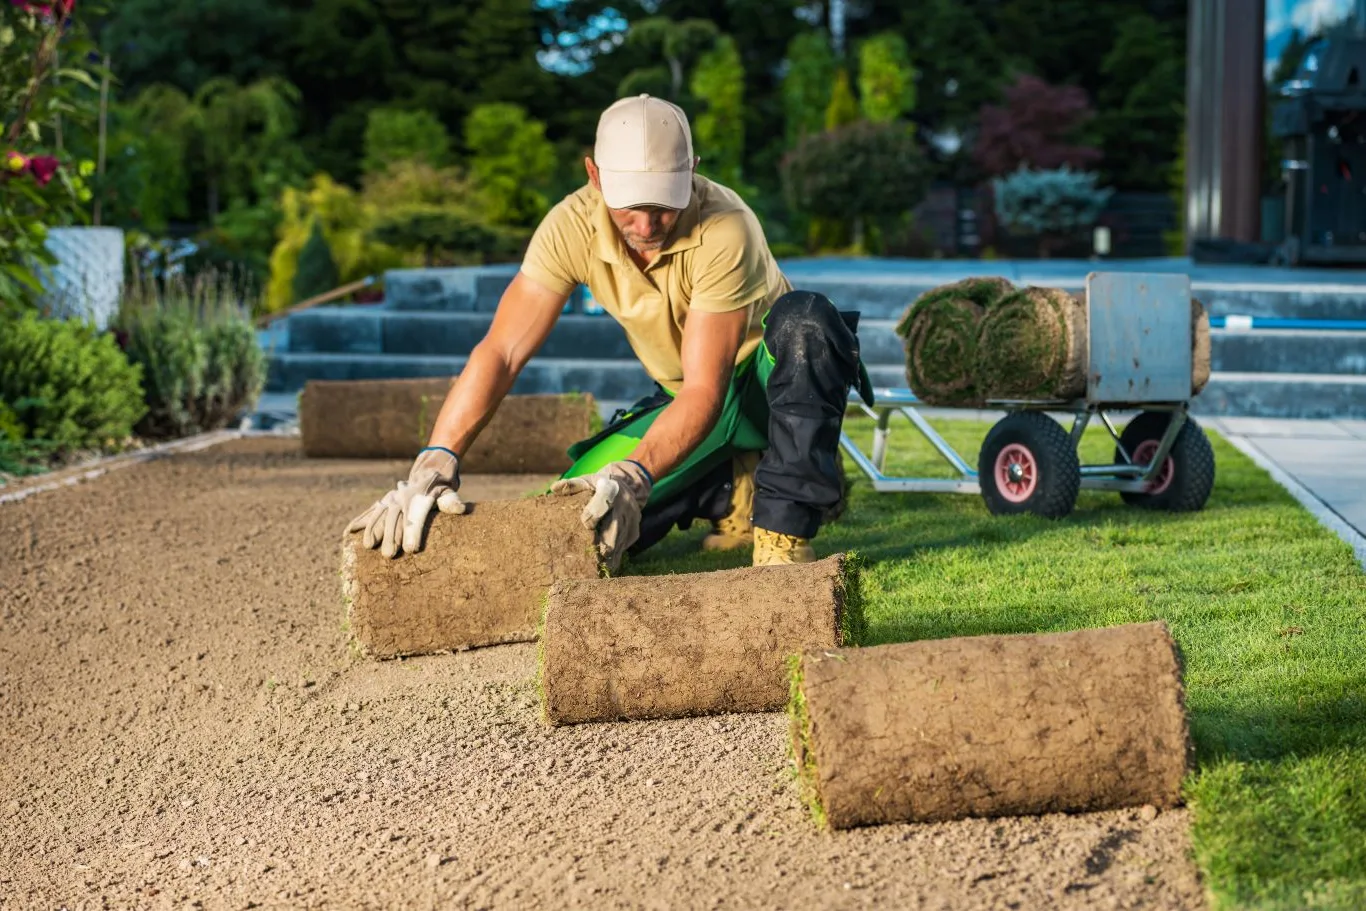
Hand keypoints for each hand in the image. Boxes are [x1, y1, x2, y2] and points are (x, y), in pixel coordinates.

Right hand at [346, 447, 465, 557]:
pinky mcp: (384, 502)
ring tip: (369, 546)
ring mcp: (391, 498)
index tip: (411, 549)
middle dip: (391, 536)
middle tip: (389, 556)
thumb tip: (460, 508)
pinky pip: (370, 511)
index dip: (413, 532)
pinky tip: (349, 533)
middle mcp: (403, 497)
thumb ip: (452, 501)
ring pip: (380, 514)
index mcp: (420, 496)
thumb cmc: (442, 489)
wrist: (429, 472)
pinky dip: (359, 521)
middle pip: (395, 518)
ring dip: (373, 530)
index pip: (416, 516)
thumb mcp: (450, 492)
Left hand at [549, 460, 652, 570]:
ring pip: (622, 536)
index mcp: (610, 488)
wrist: (626, 486)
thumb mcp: (587, 481)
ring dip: (613, 552)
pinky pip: (627, 542)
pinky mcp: (635, 527)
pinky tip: (610, 565)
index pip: (604, 501)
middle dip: (607, 540)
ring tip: (602, 566)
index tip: (586, 524)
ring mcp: (632, 516)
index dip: (595, 512)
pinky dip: (618, 554)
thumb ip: (571, 485)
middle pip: (616, 524)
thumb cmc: (599, 485)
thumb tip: (554, 488)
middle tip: (598, 555)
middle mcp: (624, 502)